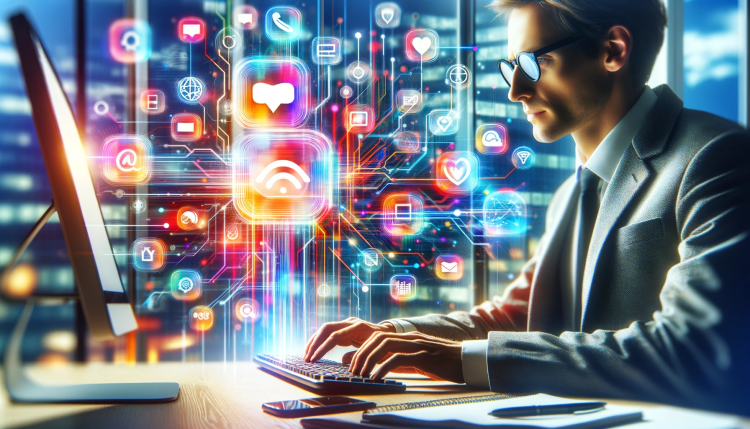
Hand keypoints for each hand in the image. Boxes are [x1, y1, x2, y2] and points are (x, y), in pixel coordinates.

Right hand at [303, 317, 395, 361]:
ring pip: (325, 329)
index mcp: (358, 327)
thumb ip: (360, 355)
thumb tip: (343, 361)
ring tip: (306, 356)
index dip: (323, 347)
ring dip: (314, 342)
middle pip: (326, 328)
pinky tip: (314, 351)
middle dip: (314, 343)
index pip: (335, 336)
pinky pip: (328, 332)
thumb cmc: (384, 343)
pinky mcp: (343, 328)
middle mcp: (350, 322)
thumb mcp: (375, 351)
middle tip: (307, 358)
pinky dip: (320, 341)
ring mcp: (346, 324)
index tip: (314, 359)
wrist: (389, 332)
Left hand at [344, 332, 464, 382]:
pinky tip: (377, 378)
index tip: (355, 364)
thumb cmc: (446, 364)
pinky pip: (398, 359)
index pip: (379, 336)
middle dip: (362, 353)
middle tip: (354, 370)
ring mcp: (418, 345)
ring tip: (362, 375)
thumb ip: (400, 362)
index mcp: (409, 338)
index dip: (363, 348)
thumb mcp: (419, 361)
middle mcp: (412, 338)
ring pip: (385, 345)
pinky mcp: (424, 356)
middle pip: (378, 338)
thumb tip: (379, 368)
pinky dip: (383, 368)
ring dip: (369, 360)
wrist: (469, 362)